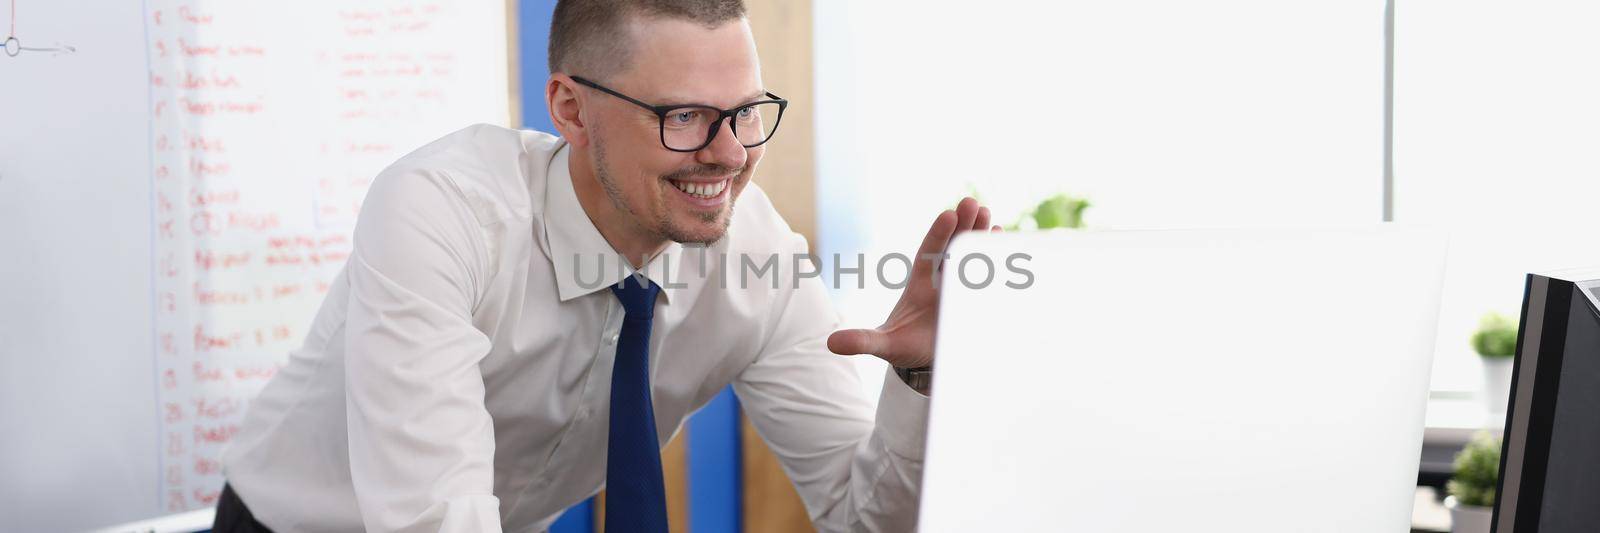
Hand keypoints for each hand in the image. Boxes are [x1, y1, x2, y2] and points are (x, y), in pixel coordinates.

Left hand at [827, 197, 1000, 367]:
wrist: (927, 359)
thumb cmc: (904, 346)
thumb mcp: (885, 345)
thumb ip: (863, 341)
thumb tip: (832, 343)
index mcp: (919, 284)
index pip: (928, 253)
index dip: (938, 235)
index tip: (948, 214)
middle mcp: (940, 279)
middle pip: (952, 247)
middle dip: (962, 226)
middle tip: (973, 203)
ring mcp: (959, 285)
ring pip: (970, 255)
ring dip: (979, 235)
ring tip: (989, 214)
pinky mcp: (973, 297)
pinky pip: (985, 273)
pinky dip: (994, 258)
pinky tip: (1001, 238)